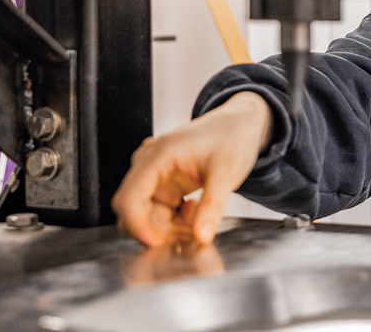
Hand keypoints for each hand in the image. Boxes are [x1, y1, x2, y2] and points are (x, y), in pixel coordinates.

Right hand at [111, 91, 271, 246]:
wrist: (241, 124)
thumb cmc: (232, 137)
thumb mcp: (227, 172)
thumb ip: (212, 206)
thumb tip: (201, 237)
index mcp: (157, 156)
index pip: (129, 199)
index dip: (138, 227)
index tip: (159, 246)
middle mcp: (149, 166)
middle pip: (135, 212)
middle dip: (158, 232)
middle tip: (190, 238)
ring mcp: (155, 177)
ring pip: (148, 217)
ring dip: (170, 230)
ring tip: (201, 223)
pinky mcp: (165, 187)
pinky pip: (161, 214)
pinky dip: (177, 223)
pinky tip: (198, 215)